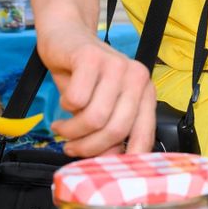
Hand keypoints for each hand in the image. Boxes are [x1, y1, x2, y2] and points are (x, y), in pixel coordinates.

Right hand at [36, 21, 155, 156]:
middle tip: (70, 147)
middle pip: (116, 130)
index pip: (144, 136)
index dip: (125, 159)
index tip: (103, 171)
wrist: (65, 36)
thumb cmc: (84, 77)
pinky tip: (63, 100)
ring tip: (61, 127)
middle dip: (88, 147)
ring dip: (71, 130)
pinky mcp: (92, 57)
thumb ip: (110, 131)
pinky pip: (76, 99)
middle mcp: (138, 78)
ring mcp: (117, 66)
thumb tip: (110, 161)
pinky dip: (64, 106)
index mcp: (146, 93)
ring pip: (95, 118)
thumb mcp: (101, 106)